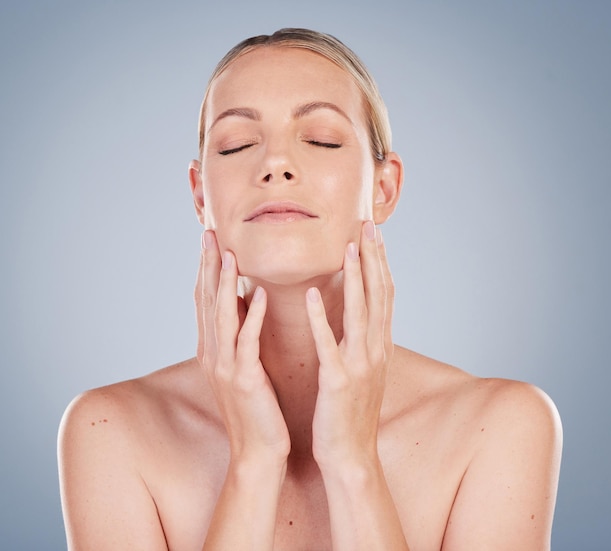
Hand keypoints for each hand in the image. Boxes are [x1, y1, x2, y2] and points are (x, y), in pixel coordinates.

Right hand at [195, 230, 289, 463]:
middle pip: (206, 302)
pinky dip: (252, 316)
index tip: (209, 240)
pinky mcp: (245, 381)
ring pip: (222, 317)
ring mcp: (226, 368)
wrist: (257, 453)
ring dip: (223, 285)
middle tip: (208, 234)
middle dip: (207, 267)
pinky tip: (258, 294)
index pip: (205, 301)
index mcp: (213, 351)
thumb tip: (244, 301)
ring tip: (229, 254)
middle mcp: (213, 355)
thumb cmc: (255, 409)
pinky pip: (247, 343)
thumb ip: (238, 335)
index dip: (205, 270)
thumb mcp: (241, 368)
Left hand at [306, 220, 393, 470]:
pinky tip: (312, 296)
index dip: (380, 263)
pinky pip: (329, 345)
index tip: (373, 234)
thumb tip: (360, 314)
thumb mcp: (364, 369)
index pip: (384, 295)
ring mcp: (360, 366)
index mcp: (379, 346)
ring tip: (348, 248)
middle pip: (378, 296)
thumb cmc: (351, 411)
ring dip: (355, 279)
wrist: (351, 454)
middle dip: (373, 259)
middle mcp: (376, 350)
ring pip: (360, 313)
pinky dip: (322, 320)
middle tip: (367, 225)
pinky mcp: (338, 382)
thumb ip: (363, 340)